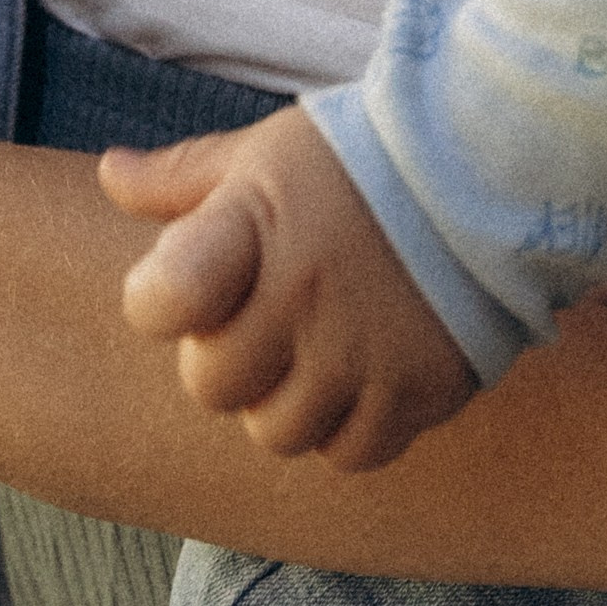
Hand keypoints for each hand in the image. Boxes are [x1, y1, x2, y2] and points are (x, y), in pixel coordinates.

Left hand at [104, 106, 477, 471]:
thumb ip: (184, 178)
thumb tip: (111, 175)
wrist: (495, 167)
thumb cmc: (365, 156)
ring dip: (286, 402)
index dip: (157, 303)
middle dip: (227, 359)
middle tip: (265, 320)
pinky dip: (350, 428)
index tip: (182, 290)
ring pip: (278, 433)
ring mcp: (363, 351)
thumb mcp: (267, 152)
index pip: (163, 299)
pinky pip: (353, 453)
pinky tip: (363, 379)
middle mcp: (304, 295)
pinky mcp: (420, 389)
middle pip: (213, 386)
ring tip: (316, 352)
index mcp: (254, 227)